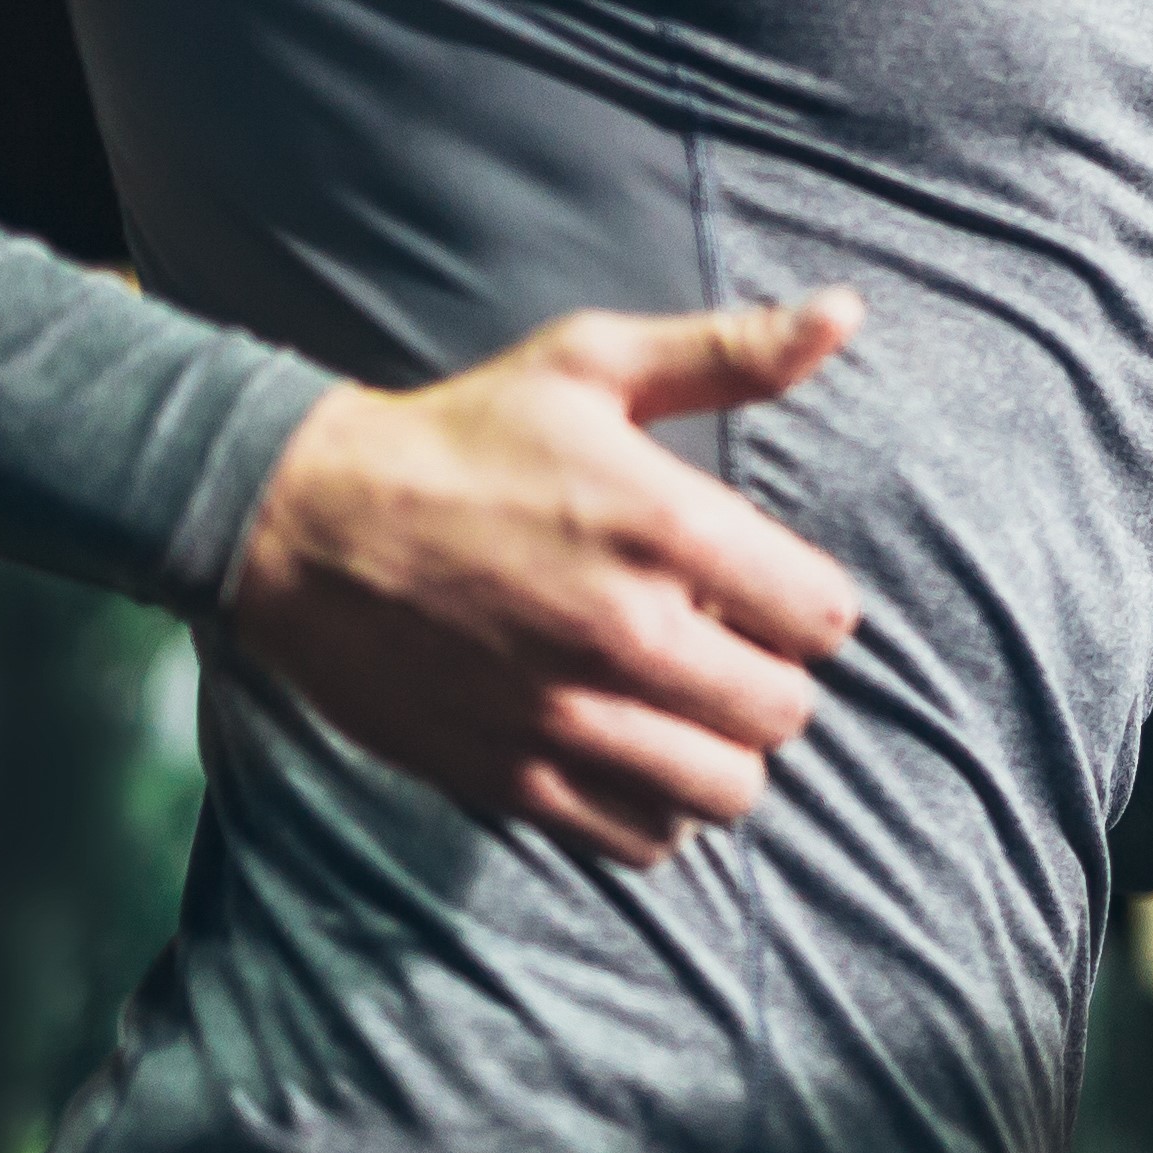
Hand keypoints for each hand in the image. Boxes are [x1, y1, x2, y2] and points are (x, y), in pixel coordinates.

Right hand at [226, 292, 868, 867]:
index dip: (805, 602)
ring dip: (721, 752)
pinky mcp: (515, 778)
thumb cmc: (461, 434)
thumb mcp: (591, 364)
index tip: (763, 587)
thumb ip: (730, 351)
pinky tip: (631, 752)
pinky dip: (657, 809)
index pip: (823, 617)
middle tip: (722, 646)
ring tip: (684, 708)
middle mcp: (628, 633)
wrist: (306, 522)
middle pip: (785, 712)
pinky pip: (645, 839)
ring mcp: (569, 716)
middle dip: (769, 677)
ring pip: (727, 790)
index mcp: (664, 527)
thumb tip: (845, 312)